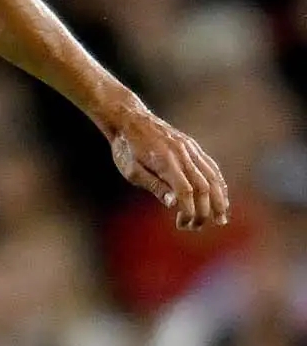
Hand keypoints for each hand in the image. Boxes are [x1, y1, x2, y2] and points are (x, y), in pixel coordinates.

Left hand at [108, 108, 229, 230]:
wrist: (129, 118)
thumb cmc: (125, 148)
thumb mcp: (131, 170)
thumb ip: (154, 186)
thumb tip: (174, 204)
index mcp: (165, 161)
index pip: (185, 190)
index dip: (189, 210)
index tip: (183, 224)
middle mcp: (182, 154)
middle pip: (203, 187)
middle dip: (204, 210)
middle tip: (196, 227)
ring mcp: (190, 149)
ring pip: (213, 176)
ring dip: (220, 200)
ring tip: (221, 219)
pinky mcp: (192, 146)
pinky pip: (211, 167)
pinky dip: (219, 184)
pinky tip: (221, 197)